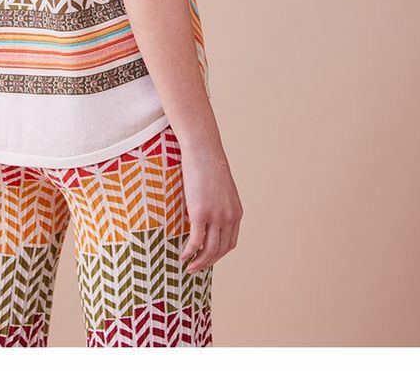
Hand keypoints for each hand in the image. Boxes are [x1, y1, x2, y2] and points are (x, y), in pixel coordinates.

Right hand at [178, 146, 242, 273]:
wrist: (204, 150)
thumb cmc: (208, 165)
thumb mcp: (220, 189)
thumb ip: (218, 204)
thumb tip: (207, 215)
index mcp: (236, 212)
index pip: (230, 243)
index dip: (218, 255)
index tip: (207, 259)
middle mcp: (229, 217)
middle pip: (221, 250)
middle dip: (208, 262)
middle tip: (196, 268)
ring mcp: (216, 216)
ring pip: (209, 250)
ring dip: (199, 262)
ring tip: (188, 266)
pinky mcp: (200, 213)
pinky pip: (196, 241)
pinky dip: (190, 252)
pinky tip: (183, 255)